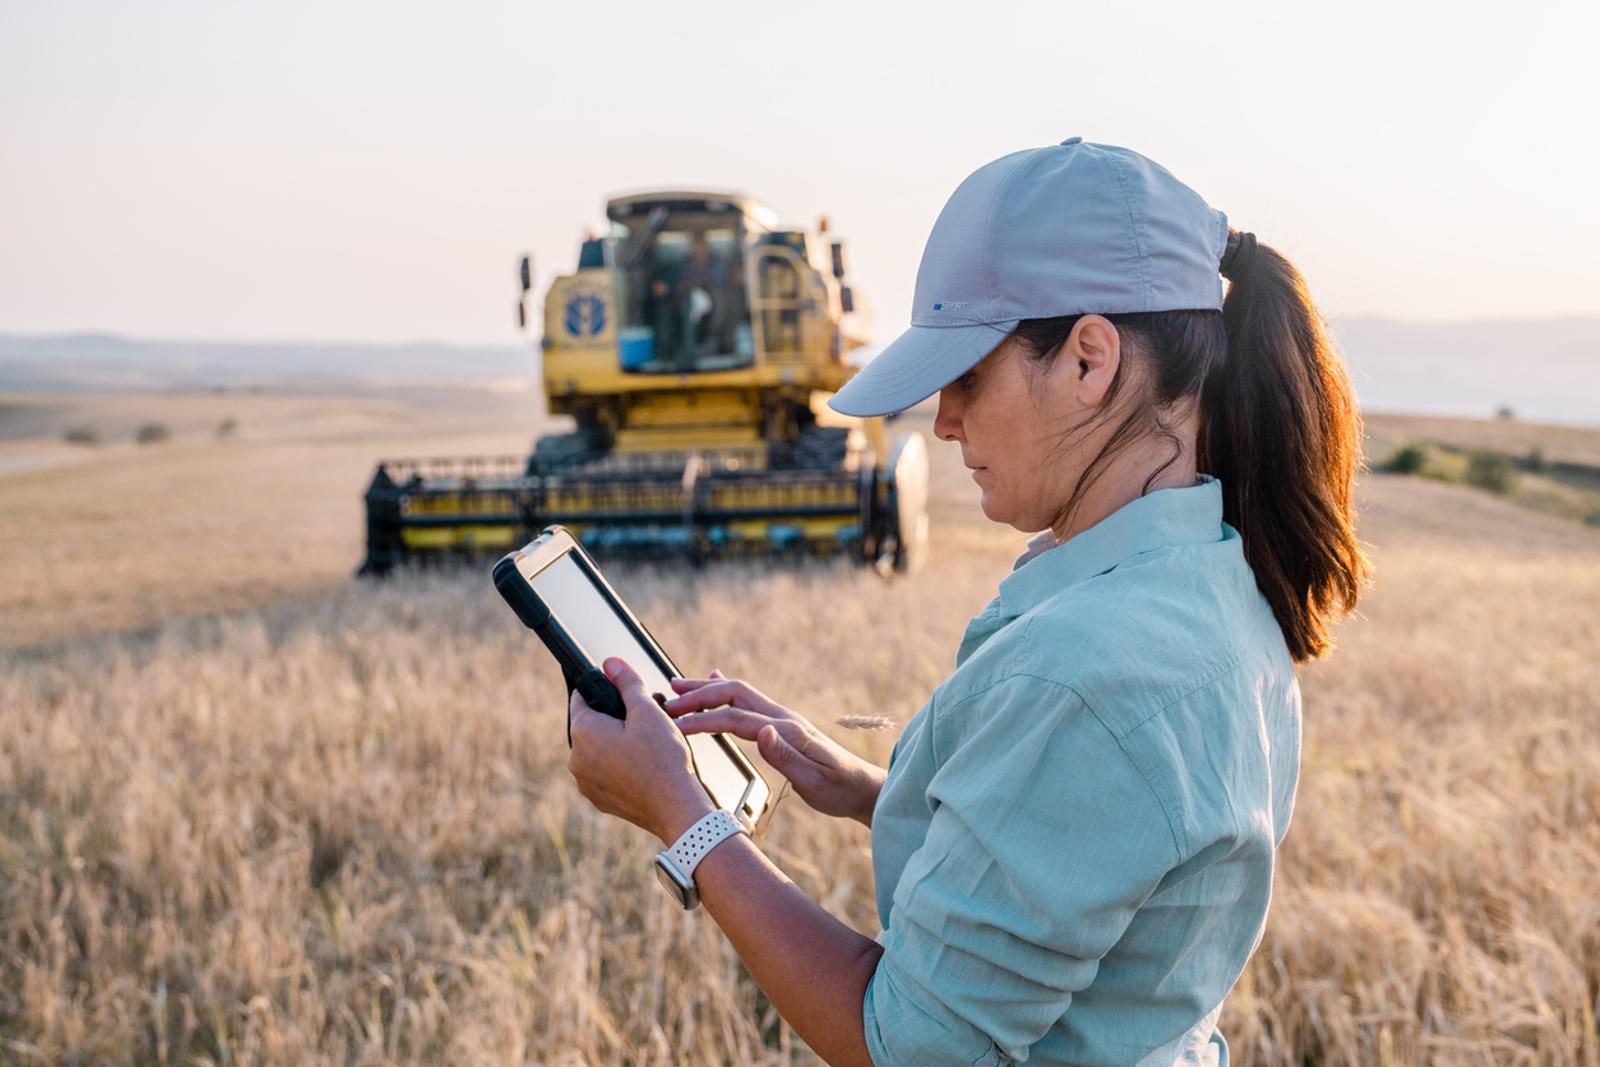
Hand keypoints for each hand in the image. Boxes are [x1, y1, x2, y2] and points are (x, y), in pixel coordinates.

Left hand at [567, 658, 715, 843]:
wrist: (677, 808)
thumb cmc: (663, 760)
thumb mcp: (648, 710)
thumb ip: (627, 683)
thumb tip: (611, 663)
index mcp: (583, 733)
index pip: (582, 696)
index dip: (606, 690)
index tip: (626, 694)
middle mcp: (576, 759)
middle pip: (592, 724)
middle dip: (615, 718)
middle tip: (646, 720)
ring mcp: (585, 782)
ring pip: (598, 748)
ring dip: (617, 742)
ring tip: (649, 744)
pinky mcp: (598, 798)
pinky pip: (604, 772)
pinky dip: (620, 765)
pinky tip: (644, 766)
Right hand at [663, 672, 884, 825]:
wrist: (862, 788)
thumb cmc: (839, 790)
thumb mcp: (814, 782)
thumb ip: (787, 757)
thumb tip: (762, 733)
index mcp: (787, 730)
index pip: (736, 718)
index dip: (703, 720)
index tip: (675, 725)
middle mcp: (782, 718)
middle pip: (734, 694)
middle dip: (699, 694)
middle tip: (668, 700)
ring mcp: (781, 719)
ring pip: (738, 694)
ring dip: (707, 689)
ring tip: (678, 686)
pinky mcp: (781, 726)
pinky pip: (747, 702)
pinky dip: (725, 691)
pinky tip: (714, 682)